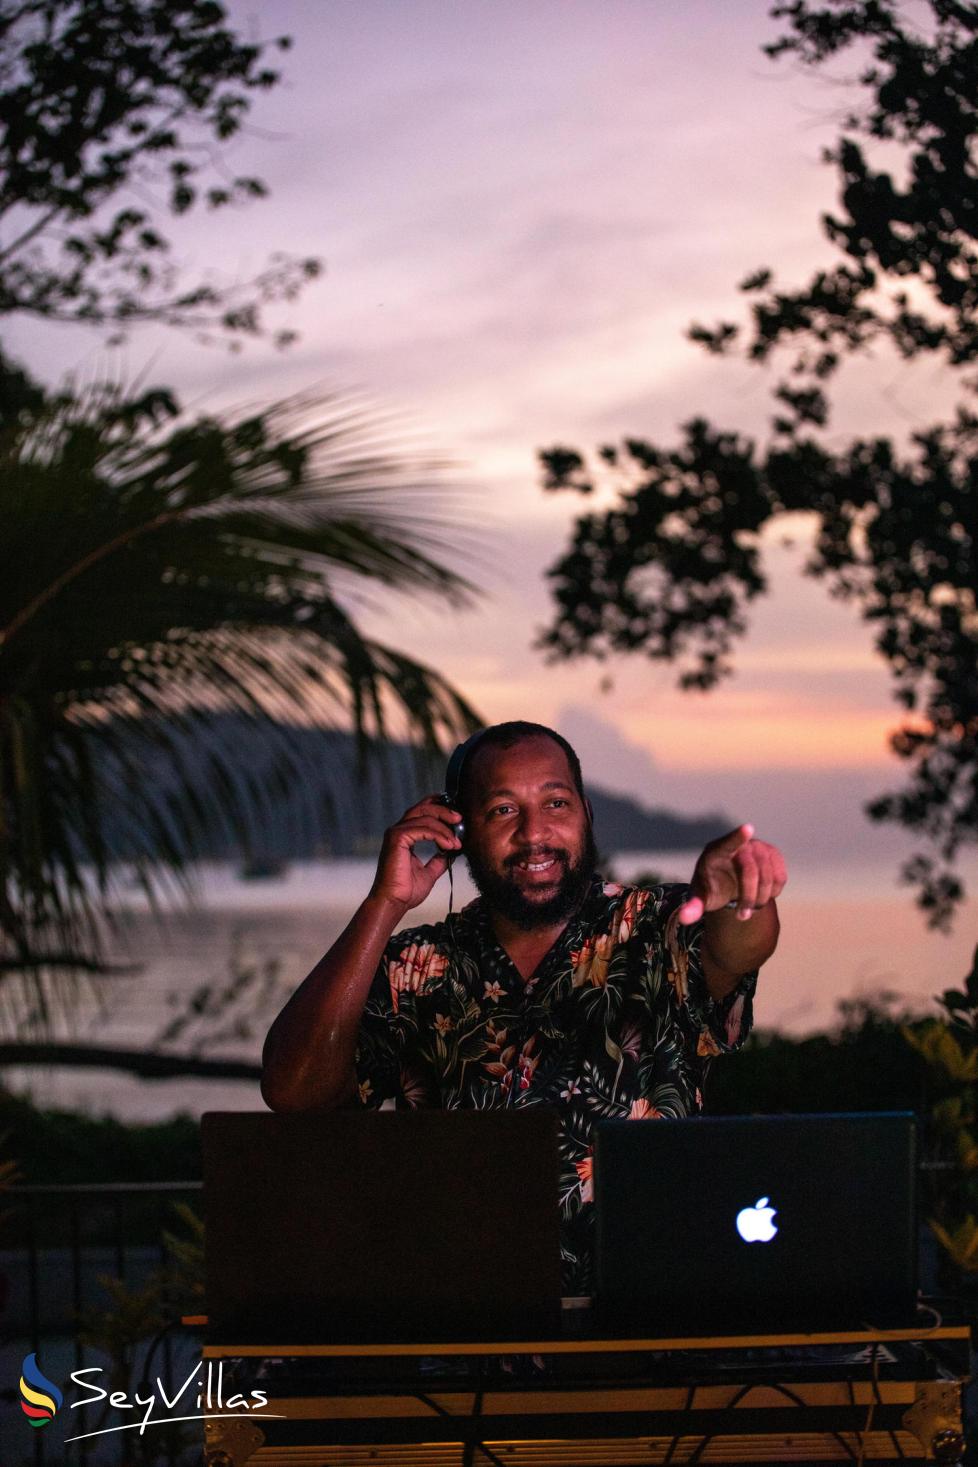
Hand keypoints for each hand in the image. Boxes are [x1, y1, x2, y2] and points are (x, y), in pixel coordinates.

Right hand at [368, 794, 462, 914]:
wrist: (394, 902)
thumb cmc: (406, 891)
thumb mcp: (430, 872)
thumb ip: (439, 860)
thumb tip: (452, 852)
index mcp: (404, 836)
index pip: (421, 812)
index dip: (438, 806)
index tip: (456, 814)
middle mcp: (398, 831)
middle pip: (423, 808)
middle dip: (443, 810)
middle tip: (459, 818)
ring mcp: (396, 833)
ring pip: (424, 816)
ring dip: (444, 827)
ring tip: (457, 841)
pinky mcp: (397, 839)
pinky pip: (422, 829)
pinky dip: (438, 835)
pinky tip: (449, 845)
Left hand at [678, 823, 786, 924]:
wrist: (729, 884)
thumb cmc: (711, 888)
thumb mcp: (700, 898)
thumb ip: (692, 906)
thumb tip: (684, 918)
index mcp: (715, 852)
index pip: (727, 843)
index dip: (738, 837)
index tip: (748, 828)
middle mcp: (739, 845)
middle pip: (750, 869)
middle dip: (748, 897)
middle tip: (742, 916)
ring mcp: (758, 847)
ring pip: (768, 875)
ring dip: (761, 898)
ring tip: (749, 909)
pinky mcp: (773, 854)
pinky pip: (780, 877)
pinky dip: (773, 892)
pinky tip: (761, 897)